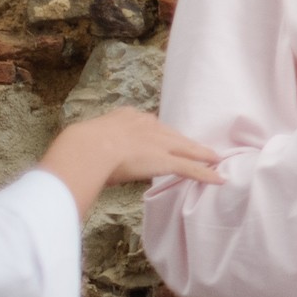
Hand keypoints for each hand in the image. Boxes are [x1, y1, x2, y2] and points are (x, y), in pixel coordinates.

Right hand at [39, 107, 223, 215]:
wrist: (86, 147)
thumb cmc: (78, 147)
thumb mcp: (86, 140)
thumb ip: (91, 148)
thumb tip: (80, 161)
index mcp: (127, 118)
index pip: (150, 126)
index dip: (160, 135)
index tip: (165, 139)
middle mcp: (146, 126)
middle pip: (173, 135)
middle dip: (188, 143)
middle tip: (202, 148)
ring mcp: (158, 143)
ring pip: (187, 150)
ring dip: (202, 156)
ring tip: (215, 160)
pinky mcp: (165, 160)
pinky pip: (190, 169)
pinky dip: (206, 174)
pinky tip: (218, 178)